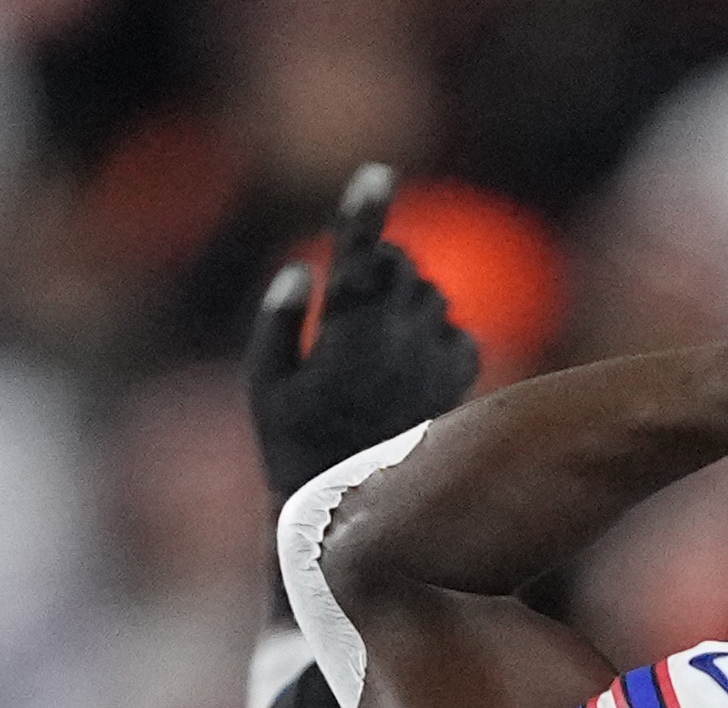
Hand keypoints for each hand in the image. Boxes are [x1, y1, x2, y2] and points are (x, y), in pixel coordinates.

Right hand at [246, 165, 481, 494]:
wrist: (362, 514)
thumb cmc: (295, 446)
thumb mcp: (266, 384)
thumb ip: (279, 321)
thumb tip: (301, 269)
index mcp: (344, 337)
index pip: (357, 257)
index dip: (365, 210)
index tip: (379, 172)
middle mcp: (398, 345)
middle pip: (399, 264)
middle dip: (377, 264)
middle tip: (351, 299)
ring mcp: (435, 364)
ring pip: (431, 294)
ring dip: (406, 298)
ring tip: (374, 344)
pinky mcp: (461, 385)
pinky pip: (460, 333)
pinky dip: (439, 335)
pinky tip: (411, 367)